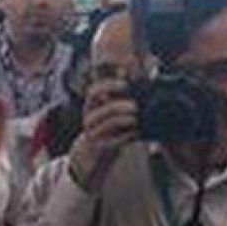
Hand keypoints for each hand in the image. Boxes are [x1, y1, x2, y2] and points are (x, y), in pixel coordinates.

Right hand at [66, 76, 139, 192]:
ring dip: (124, 120)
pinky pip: (113, 141)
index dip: (109, 86)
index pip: (94, 91)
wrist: (92, 152)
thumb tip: (128, 73)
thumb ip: (116, 94)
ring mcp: (93, 133)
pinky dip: (126, 136)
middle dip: (120, 106)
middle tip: (135, 106)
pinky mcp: (99, 146)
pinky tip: (136, 133)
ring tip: (136, 119)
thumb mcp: (107, 109)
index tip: (125, 84)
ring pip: (108, 124)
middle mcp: (90, 118)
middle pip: (104, 108)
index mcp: (91, 106)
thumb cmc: (106, 127)